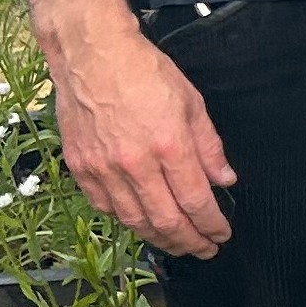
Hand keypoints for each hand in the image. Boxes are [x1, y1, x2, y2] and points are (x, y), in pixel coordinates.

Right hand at [47, 23, 236, 256]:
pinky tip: (142, 223)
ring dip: (159, 238)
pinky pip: (106, 207)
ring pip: (134, 220)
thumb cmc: (146, 73)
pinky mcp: (81, 169)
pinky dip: (127, 220)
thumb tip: (224, 180)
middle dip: (189, 241)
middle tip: (204, 249)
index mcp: (168, 145)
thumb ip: (209, 146)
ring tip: (177, 243)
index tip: (221, 235)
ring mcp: (103, 170)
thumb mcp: (192, 102)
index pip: (195, 200)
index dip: (210, 224)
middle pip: (165, 220)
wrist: (93, 57)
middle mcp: (135, 164)